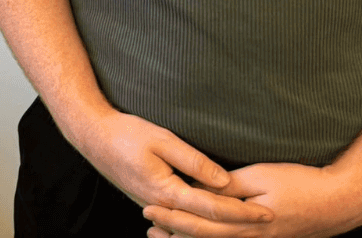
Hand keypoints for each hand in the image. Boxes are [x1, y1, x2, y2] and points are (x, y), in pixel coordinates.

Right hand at [61, 107, 273, 230]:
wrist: (92, 136)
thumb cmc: (126, 134)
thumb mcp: (162, 140)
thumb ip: (195, 162)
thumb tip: (225, 181)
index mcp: (168, 193)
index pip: (214, 208)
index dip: (242, 211)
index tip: (267, 211)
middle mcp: (164, 207)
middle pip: (208, 225)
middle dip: (240, 225)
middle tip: (269, 221)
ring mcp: (157, 207)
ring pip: (196, 227)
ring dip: (223, 228)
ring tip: (249, 226)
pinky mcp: (154, 202)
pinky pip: (184, 221)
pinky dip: (203, 225)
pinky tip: (216, 223)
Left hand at [143, 162, 361, 237]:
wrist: (338, 202)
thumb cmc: (301, 184)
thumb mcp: (262, 177)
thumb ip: (230, 185)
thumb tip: (201, 187)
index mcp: (246, 225)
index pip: (201, 225)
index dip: (173, 218)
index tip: (149, 208)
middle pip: (205, 239)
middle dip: (174, 232)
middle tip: (147, 225)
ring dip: (189, 239)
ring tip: (162, 234)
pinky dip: (211, 239)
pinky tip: (202, 235)